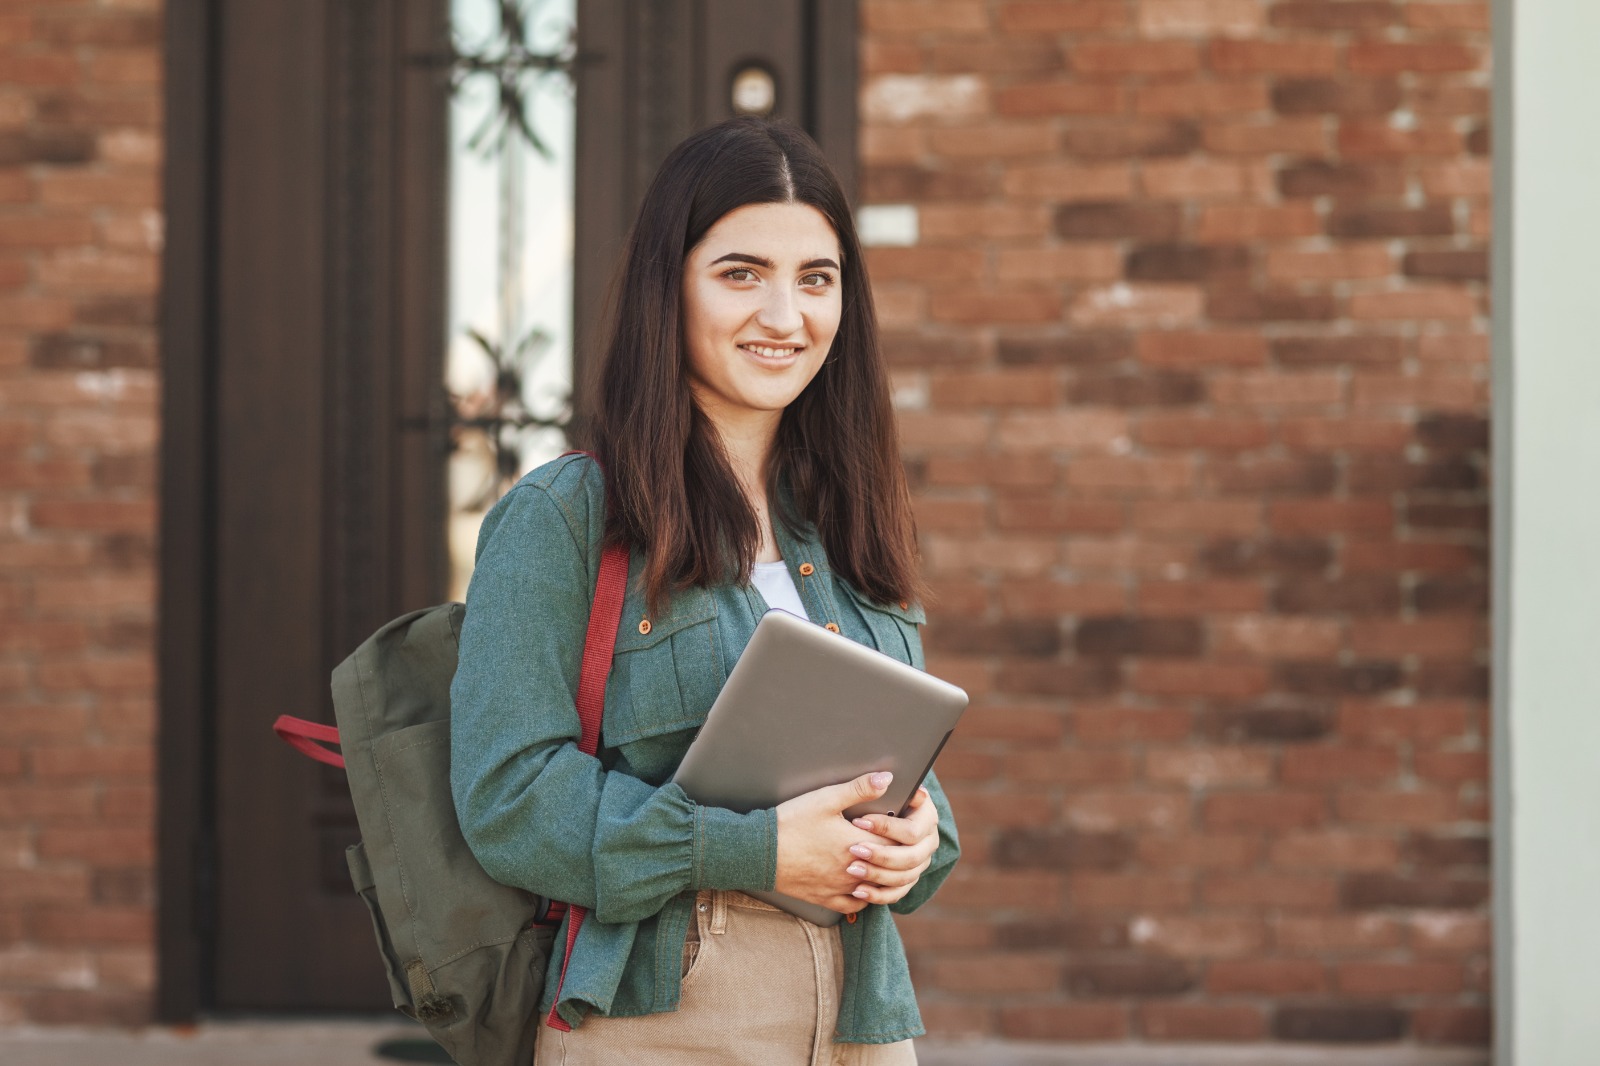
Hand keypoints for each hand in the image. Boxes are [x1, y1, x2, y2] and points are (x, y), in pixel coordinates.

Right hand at [774, 771, 896, 914]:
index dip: (904, 833)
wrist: (759, 852)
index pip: (897, 843)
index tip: (904, 824)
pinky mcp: (825, 898)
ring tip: (886, 864)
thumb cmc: (791, 823)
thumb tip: (887, 779)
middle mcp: (854, 870)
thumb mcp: (825, 798)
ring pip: (876, 889)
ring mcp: (840, 887)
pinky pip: (854, 905)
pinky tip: (864, 886)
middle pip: (890, 867)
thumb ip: (859, 788)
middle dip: (898, 855)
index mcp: (857, 844)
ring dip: (884, 877)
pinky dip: (864, 897)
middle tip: (901, 844)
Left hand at [839, 785, 938, 906]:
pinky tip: (858, 891)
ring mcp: (919, 863)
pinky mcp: (907, 879)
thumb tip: (885, 778)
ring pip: (904, 877)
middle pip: (910, 857)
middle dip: (881, 855)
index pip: (911, 830)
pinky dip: (878, 895)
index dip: (886, 828)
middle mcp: (928, 842)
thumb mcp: (872, 791)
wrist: (874, 815)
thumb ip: (876, 785)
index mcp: (927, 818)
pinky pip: (897, 893)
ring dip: (878, 875)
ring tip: (852, 870)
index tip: (859, 822)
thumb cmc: (872, 800)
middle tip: (854, 850)